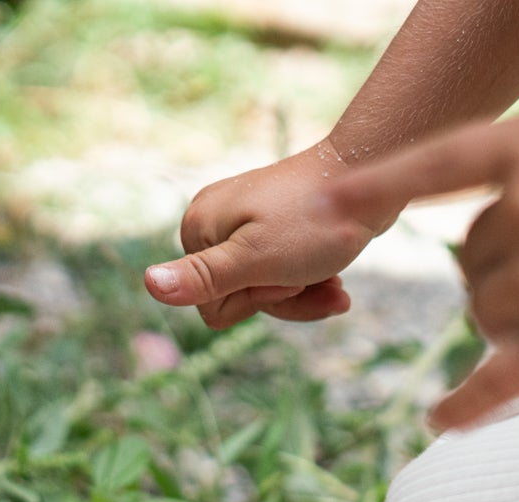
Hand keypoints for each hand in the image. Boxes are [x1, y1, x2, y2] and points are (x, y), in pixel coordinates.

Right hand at [145, 141, 397, 328]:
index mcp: (199, 229)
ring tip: (331, 277)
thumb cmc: (316, 221)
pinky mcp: (270, 228)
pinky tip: (333, 278)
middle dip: (281, 298)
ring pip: (264, 292)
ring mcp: (242, 225)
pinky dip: (309, 281)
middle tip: (308, 273)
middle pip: (238, 300)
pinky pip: (281, 276)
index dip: (254, 300)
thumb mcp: (257, 258)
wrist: (369, 178)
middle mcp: (212, 223)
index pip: (211, 306)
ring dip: (303, 293)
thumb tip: (149, 285)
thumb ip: (204, 277)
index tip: (282, 273)